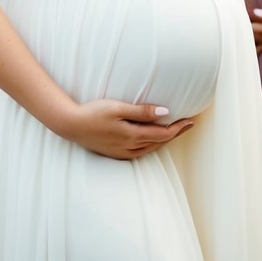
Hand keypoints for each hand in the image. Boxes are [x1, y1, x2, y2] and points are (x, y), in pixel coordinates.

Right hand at [59, 99, 195, 159]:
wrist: (70, 125)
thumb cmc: (93, 112)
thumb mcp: (118, 107)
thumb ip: (142, 111)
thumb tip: (165, 113)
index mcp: (132, 136)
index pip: (163, 134)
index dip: (179, 128)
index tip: (191, 120)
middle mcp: (130, 147)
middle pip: (160, 143)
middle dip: (175, 134)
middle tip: (189, 124)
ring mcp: (122, 152)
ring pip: (151, 149)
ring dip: (164, 140)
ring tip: (175, 131)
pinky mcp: (116, 153)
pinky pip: (140, 152)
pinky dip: (151, 145)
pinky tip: (152, 140)